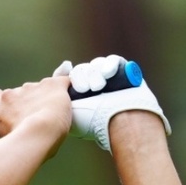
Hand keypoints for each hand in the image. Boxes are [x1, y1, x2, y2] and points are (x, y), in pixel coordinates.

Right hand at [0, 76, 71, 158]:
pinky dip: (66, 88)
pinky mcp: (52, 85)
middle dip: (30, 103)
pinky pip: (62, 81)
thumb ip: (10, 128)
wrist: (37, 135)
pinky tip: (72, 96)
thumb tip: (20, 133)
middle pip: (21, 93)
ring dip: (46, 99)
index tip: (12, 108)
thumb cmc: (23, 146)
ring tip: (55, 116)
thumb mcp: (7, 138)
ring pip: (40, 89)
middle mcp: (11, 95)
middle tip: (39, 119)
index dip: (3, 100)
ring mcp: (31, 88)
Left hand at [53, 55, 170, 151]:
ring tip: (97, 87)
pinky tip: (107, 73)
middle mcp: (95, 86)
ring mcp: (110, 79)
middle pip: (82, 69)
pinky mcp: (125, 73)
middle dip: (82, 77)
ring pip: (96, 64)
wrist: (116, 123)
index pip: (73, 76)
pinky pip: (114, 60)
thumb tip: (66, 64)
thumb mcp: (69, 106)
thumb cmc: (91, 120)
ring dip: (94, 74)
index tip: (71, 78)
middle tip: (84, 90)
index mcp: (81, 94)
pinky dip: (109, 64)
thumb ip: (60, 86)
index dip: (72, 76)